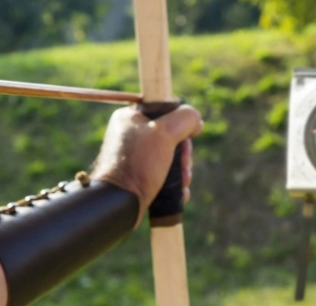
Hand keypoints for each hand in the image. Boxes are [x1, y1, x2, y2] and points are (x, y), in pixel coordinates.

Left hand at [92, 105, 202, 225]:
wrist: (119, 204)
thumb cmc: (138, 165)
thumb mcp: (164, 133)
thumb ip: (185, 119)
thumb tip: (196, 120)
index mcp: (130, 117)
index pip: (165, 111)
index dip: (181, 125)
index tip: (186, 140)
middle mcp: (130, 134)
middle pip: (170, 136)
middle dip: (183, 154)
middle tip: (185, 166)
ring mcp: (133, 156)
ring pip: (169, 157)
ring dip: (182, 170)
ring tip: (183, 182)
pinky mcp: (137, 175)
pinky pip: (162, 173)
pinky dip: (174, 182)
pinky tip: (180, 192)